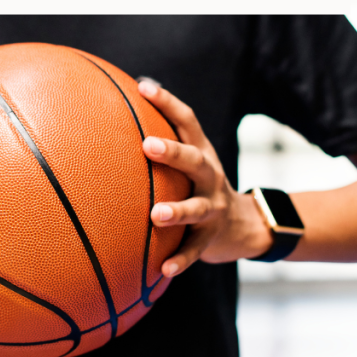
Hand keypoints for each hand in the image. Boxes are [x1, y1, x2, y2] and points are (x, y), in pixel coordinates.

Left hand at [138, 80, 273, 276]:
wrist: (245, 226)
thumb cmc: (199, 186)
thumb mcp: (189, 162)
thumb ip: (161, 145)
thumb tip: (112, 113)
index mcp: (200, 153)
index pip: (187, 121)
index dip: (168, 102)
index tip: (143, 86)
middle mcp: (210, 177)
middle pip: (195, 160)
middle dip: (173, 152)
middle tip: (148, 145)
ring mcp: (212, 208)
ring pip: (197, 208)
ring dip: (177, 211)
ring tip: (157, 215)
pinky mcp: (211, 238)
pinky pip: (195, 250)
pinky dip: (181, 260)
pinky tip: (163, 270)